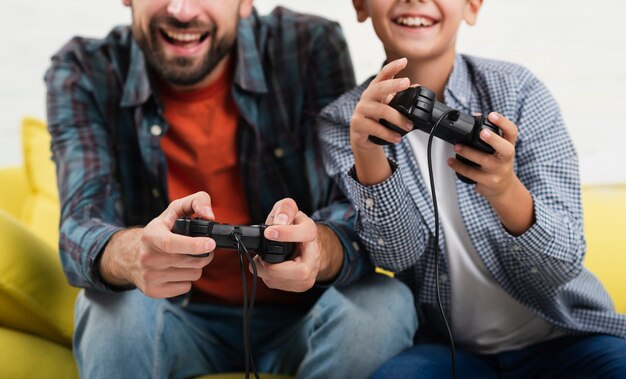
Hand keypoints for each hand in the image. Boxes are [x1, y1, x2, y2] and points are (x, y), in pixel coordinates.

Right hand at [99, 191, 216, 297]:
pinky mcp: (153, 291)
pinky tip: (177, 270)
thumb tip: (209, 215)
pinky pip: (186, 287)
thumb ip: (196, 202)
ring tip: (186, 258)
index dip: (194, 245)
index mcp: (151, 235)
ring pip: (193, 275)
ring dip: (195, 266)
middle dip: (204, 254)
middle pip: (191, 261)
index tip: (210, 243)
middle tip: (203, 248)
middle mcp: (148, 257)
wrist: (130, 255)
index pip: (171, 243)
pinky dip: (187, 279)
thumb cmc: (160, 231)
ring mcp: (149, 276)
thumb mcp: (174, 210)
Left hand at [252, 198, 320, 291]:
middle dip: (274, 267)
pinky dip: (268, 278)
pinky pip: (280, 285)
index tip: (269, 232)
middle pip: (300, 271)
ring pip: (287, 281)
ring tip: (262, 261)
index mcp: (310, 233)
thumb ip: (285, 208)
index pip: (306, 233)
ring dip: (266, 272)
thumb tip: (280, 220)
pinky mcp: (301, 285)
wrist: (306, 247)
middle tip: (260, 258)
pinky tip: (268, 268)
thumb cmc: (295, 228)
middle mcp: (314, 256)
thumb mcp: (290, 210)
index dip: (286, 234)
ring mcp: (309, 273)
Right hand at [350, 57, 411, 184]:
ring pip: (380, 111)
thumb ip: (402, 96)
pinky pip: (375, 128)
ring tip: (409, 126)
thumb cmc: (377, 119)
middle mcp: (367, 97)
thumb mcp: (390, 106)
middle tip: (406, 82)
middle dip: (393, 84)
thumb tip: (418, 86)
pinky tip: (397, 137)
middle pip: (379, 88)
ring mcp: (361, 110)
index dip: (393, 67)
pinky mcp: (357, 124)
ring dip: (397, 118)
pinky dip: (388, 134)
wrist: (363, 138)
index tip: (404, 60)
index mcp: (375, 90)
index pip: (383, 75)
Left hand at [448, 112, 518, 199]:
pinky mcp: (488, 181)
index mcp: (509, 146)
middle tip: (481, 132)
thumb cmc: (498, 164)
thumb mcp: (499, 149)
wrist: (503, 188)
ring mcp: (498, 171)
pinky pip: (471, 173)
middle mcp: (506, 158)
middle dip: (493, 139)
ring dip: (467, 152)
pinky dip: (459, 166)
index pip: (512, 132)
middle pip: (505, 148)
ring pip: (483, 161)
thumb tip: (475, 116)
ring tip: (456, 147)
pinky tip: (452, 161)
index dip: (504, 122)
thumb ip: (490, 134)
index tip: (492, 115)